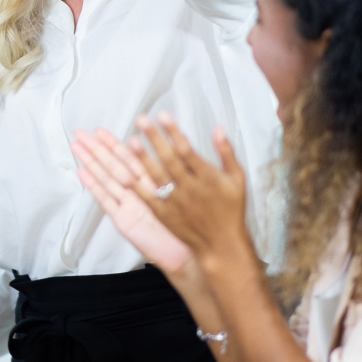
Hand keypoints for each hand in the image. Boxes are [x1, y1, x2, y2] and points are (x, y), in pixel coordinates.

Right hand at [70, 128, 196, 278]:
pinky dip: (94, 186)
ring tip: (76, 147)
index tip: (100, 130)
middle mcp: (137, 193)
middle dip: (95, 148)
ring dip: (90, 162)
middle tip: (80, 133)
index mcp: (152, 184)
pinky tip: (82, 173)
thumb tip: (178, 143)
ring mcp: (128, 206)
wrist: (188, 254)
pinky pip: (107, 200)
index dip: (113, 143)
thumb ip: (181, 169)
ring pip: (106, 179)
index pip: (128, 158)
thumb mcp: (187, 191)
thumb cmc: (191, 227)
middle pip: (112, 165)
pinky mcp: (124, 221)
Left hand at [112, 115, 253, 265]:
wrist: (223, 246)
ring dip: (143, 158)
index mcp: (208, 178)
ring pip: (157, 177)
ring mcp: (176, 203)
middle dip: (155, 138)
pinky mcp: (165, 215)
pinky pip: (148, 198)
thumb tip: (218, 128)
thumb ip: (227, 153)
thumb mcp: (237, 180)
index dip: (174, 132)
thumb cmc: (231, 211)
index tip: (163, 115)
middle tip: (141, 120)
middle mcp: (191, 189)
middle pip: (169, 160)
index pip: (188, 150)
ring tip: (132, 140)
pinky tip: (124, 172)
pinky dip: (136, 185)